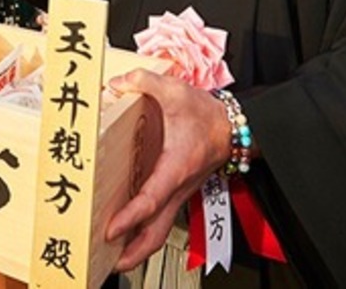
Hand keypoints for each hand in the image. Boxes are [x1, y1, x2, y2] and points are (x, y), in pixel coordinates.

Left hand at [105, 70, 231, 270]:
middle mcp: (177, 187)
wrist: (235, 126)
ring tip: (113, 258)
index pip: (150, 200)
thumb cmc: (208, 114)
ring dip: (138, 246)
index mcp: (175, 167)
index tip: (110, 229)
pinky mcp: (177, 190)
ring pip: (160, 230)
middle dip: (134, 253)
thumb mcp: (175, 90)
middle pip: (157, 233)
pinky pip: (161, 218)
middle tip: (110, 265)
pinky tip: (126, 230)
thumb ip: (144, 81)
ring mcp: (178, 192)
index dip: (129, 217)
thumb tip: (117, 82)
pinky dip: (144, 230)